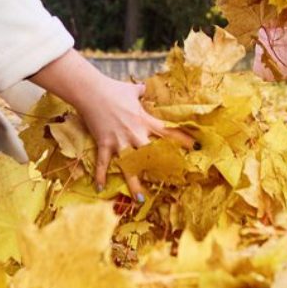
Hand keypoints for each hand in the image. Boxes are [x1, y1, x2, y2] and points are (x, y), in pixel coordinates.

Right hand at [72, 71, 192, 195]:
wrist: (91, 91)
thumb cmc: (113, 88)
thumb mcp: (131, 90)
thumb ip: (140, 92)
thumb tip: (143, 87)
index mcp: (144, 120)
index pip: (167, 132)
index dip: (183, 140)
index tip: (196, 147)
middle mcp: (134, 133)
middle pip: (152, 155)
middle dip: (162, 168)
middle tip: (172, 181)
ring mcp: (119, 141)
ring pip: (130, 166)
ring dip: (135, 184)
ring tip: (141, 200)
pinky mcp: (104, 144)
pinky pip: (103, 163)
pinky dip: (100, 175)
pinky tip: (99, 187)